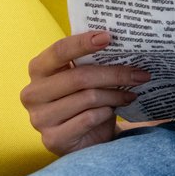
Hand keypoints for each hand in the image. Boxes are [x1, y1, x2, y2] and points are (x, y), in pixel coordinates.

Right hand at [20, 30, 149, 156]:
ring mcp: (40, 118)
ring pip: (88, 98)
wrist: (85, 138)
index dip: (82, 43)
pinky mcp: (53, 138)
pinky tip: (114, 112)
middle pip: (79, 77)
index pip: (59, 51)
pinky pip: (89, 119)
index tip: (108, 37)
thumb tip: (124, 44)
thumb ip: (94, 61)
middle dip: (115, 74)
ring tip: (131, 94)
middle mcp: (33, 93)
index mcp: (39, 69)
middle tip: (141, 74)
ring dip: (116, 95)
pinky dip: (107, 113)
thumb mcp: (86, 77)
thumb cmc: (85, 99)